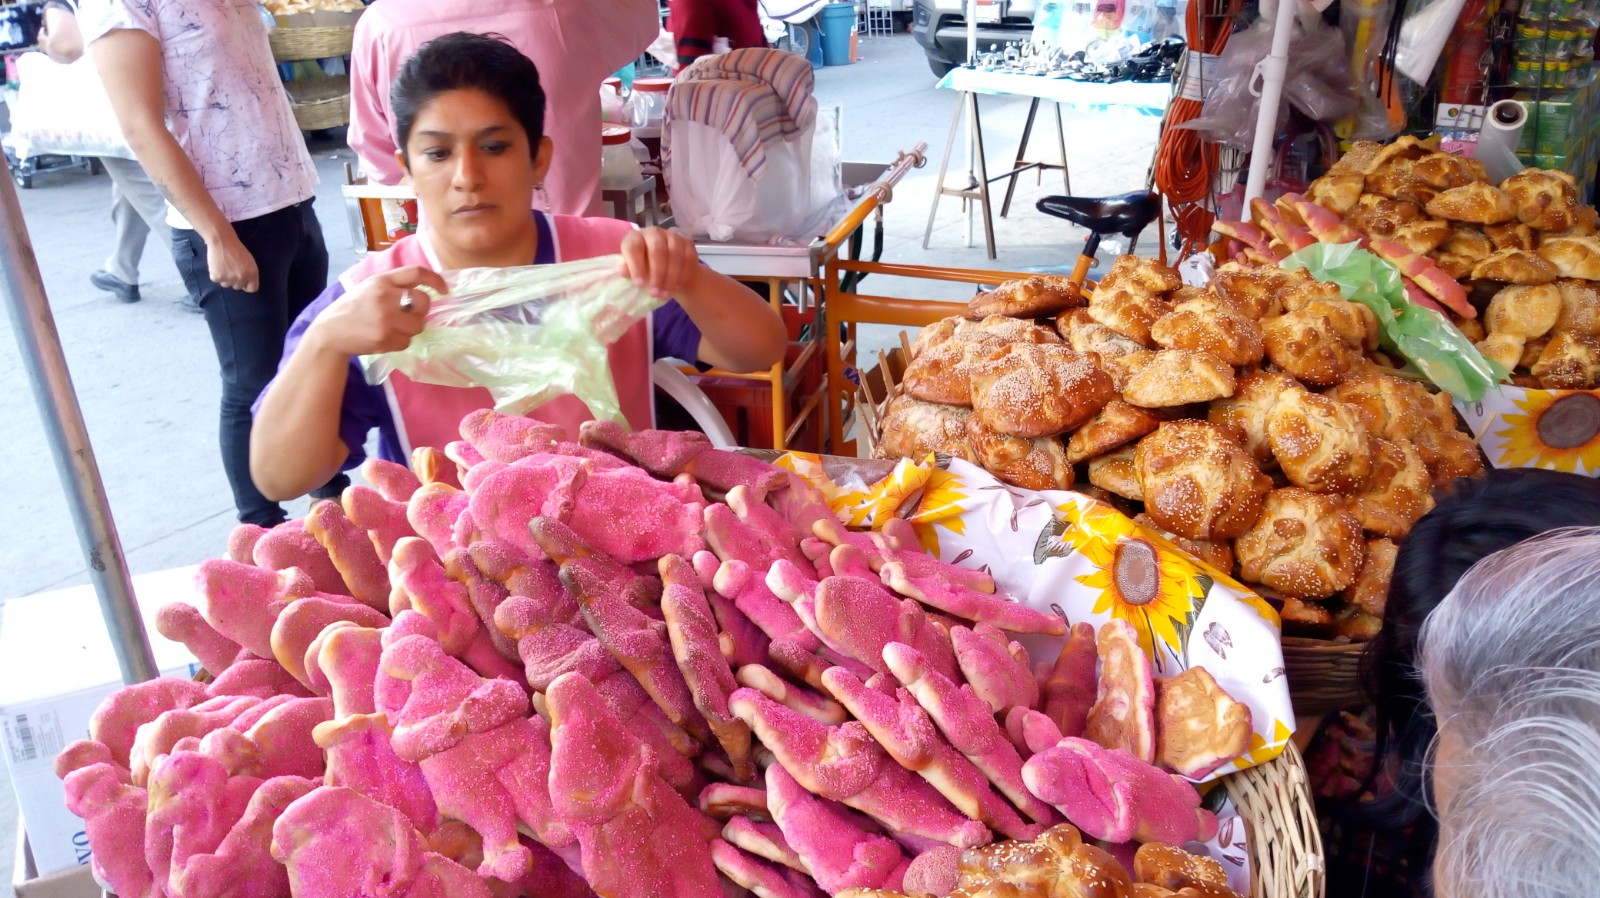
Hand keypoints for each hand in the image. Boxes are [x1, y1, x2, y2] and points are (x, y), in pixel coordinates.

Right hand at [206, 228, 260, 292]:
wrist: (222, 241)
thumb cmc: (236, 249)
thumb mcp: (249, 261)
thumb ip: (249, 273)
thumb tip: (246, 284)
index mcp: (252, 273)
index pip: (252, 289)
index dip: (247, 285)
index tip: (243, 281)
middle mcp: (242, 278)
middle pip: (238, 287)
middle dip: (234, 280)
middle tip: (230, 268)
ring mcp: (229, 278)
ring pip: (226, 285)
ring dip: (224, 278)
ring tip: (223, 265)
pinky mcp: (218, 277)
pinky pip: (216, 280)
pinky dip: (215, 274)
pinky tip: (217, 265)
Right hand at [305, 266, 448, 356]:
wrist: (331, 332)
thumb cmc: (354, 308)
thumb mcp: (370, 287)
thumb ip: (395, 286)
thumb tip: (427, 292)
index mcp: (381, 280)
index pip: (415, 272)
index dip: (435, 280)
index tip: (444, 290)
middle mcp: (385, 297)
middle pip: (423, 302)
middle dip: (420, 311)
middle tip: (406, 315)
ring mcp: (385, 319)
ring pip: (418, 325)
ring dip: (410, 328)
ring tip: (392, 327)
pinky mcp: (385, 338)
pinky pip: (407, 341)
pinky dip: (400, 342)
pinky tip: (384, 337)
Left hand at [619, 227, 701, 298]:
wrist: (665, 268)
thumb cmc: (644, 269)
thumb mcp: (633, 271)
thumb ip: (628, 269)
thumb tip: (622, 270)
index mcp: (635, 237)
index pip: (634, 247)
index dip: (636, 266)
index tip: (639, 284)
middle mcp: (653, 232)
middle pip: (657, 249)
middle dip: (657, 274)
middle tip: (655, 293)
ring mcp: (672, 236)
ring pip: (674, 254)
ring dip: (670, 277)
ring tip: (665, 294)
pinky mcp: (687, 243)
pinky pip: (688, 258)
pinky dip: (682, 275)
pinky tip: (676, 287)